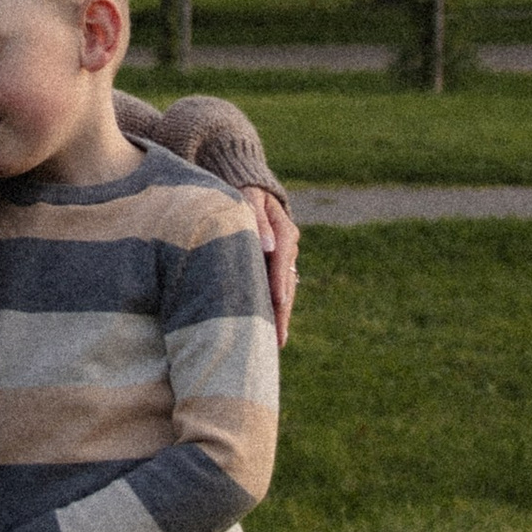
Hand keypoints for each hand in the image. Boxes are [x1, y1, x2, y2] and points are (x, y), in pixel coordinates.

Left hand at [248, 186, 298, 347]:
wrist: (249, 189)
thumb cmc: (243, 192)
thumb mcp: (248, 198)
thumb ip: (257, 220)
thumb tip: (269, 248)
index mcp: (285, 228)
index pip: (283, 257)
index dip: (279, 280)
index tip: (277, 302)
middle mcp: (288, 246)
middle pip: (287, 282)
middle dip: (283, 310)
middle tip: (278, 337)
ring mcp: (285, 258)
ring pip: (285, 290)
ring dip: (280, 315)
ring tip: (274, 343)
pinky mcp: (276, 267)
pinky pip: (277, 291)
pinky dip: (274, 309)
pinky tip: (270, 330)